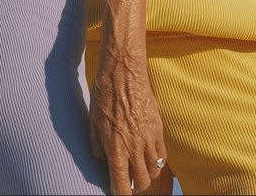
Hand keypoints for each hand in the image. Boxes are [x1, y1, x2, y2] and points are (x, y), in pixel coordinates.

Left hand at [89, 49, 166, 195]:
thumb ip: (96, 143)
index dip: (120, 194)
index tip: (119, 195)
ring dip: (146, 174)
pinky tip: (148, 156)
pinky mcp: (158, 130)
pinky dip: (156, 161)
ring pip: (153, 171)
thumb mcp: (93, 119)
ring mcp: (148, 139)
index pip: (120, 182)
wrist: (123, 72)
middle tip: (129, 181)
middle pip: (142, 182)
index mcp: (114, 146)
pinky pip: (161, 156)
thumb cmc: (104, 93)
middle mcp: (133, 146)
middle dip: (135, 186)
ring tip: (138, 168)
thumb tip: (101, 159)